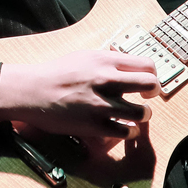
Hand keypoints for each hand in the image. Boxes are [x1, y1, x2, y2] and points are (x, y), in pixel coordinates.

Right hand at [0, 50, 159, 138]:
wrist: (33, 91)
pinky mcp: (94, 125)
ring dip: (144, 114)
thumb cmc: (56, 73)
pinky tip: (125, 128)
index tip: (147, 81)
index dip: (152, 74)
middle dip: (154, 92)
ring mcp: (102, 104)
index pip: (146, 64)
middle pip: (150, 84)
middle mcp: (107, 80)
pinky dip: (129, 131)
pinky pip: (125, 131)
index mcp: (106, 61)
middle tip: (147, 97)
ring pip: (142, 112)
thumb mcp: (85, 56)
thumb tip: (129, 65)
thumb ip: (109, 61)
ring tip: (137, 114)